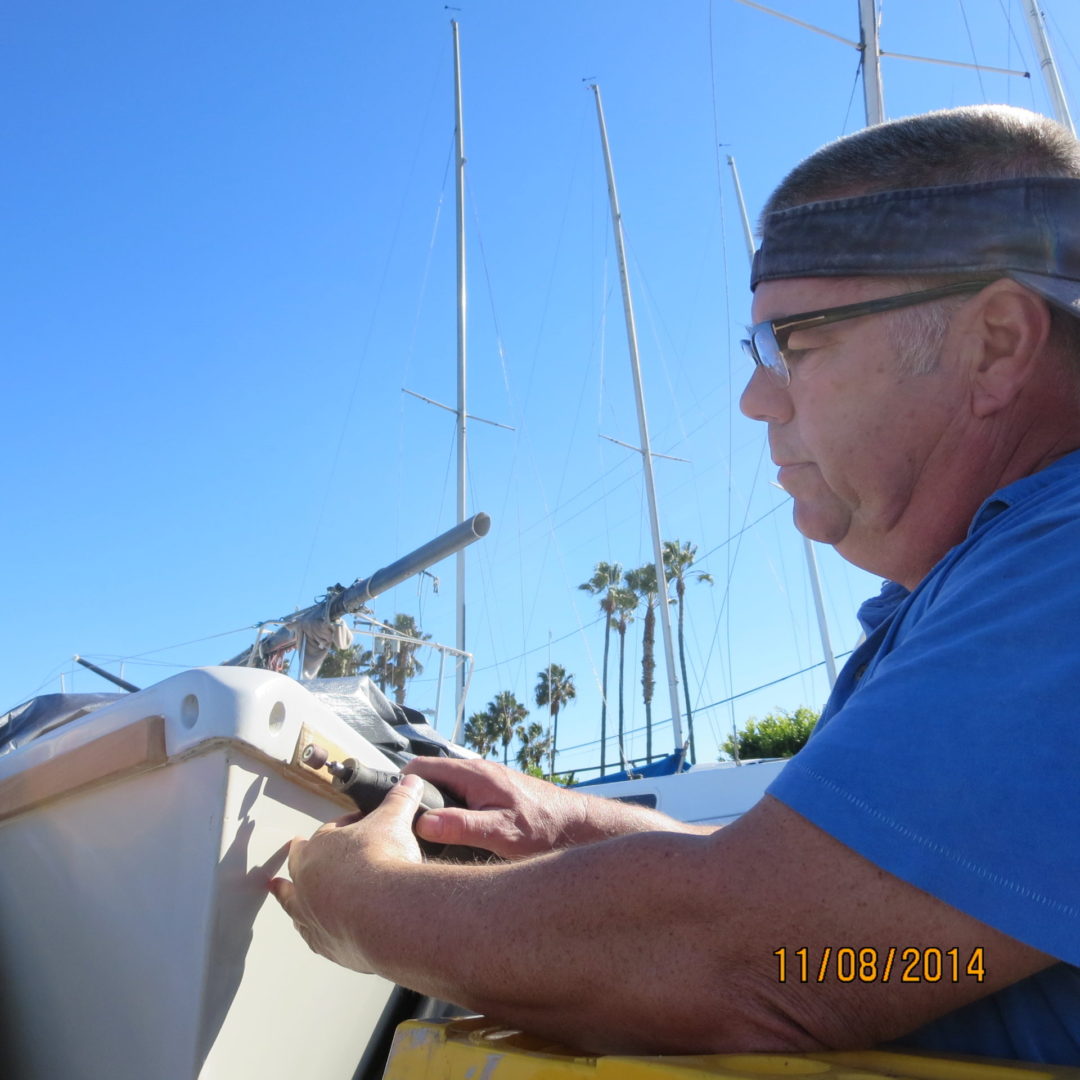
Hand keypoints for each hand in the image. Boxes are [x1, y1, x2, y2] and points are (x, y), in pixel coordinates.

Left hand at [269, 773, 425, 971]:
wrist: (386, 913)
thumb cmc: (382, 863)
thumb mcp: (395, 820)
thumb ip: (400, 800)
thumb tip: (410, 782)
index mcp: (321, 848)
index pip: (329, 832)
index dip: (345, 826)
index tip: (358, 825)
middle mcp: (309, 881)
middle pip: (300, 864)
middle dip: (301, 855)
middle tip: (297, 848)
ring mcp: (313, 915)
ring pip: (294, 903)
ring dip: (289, 896)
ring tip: (281, 890)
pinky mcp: (326, 943)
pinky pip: (311, 936)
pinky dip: (312, 931)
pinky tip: (313, 932)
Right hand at [404, 757, 589, 857]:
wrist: (576, 825)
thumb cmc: (543, 828)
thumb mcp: (501, 833)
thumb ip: (462, 827)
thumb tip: (422, 823)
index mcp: (473, 775)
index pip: (421, 768)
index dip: (399, 786)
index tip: (387, 810)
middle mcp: (477, 771)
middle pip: (429, 777)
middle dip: (412, 797)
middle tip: (398, 828)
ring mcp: (484, 781)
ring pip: (444, 788)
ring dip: (431, 805)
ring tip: (417, 835)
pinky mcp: (492, 793)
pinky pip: (459, 796)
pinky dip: (448, 809)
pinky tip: (447, 835)